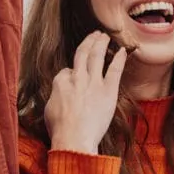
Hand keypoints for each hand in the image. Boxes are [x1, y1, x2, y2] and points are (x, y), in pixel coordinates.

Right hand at [45, 31, 129, 153]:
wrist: (74, 139)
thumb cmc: (60, 129)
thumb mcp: (49, 108)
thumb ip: (56, 95)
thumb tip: (60, 92)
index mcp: (60, 81)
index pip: (67, 70)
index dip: (72, 72)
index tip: (77, 74)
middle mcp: (77, 77)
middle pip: (82, 54)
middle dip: (89, 41)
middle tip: (95, 34)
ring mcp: (93, 82)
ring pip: (97, 56)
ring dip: (101, 43)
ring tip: (105, 36)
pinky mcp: (108, 90)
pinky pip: (115, 70)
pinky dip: (119, 59)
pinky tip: (123, 51)